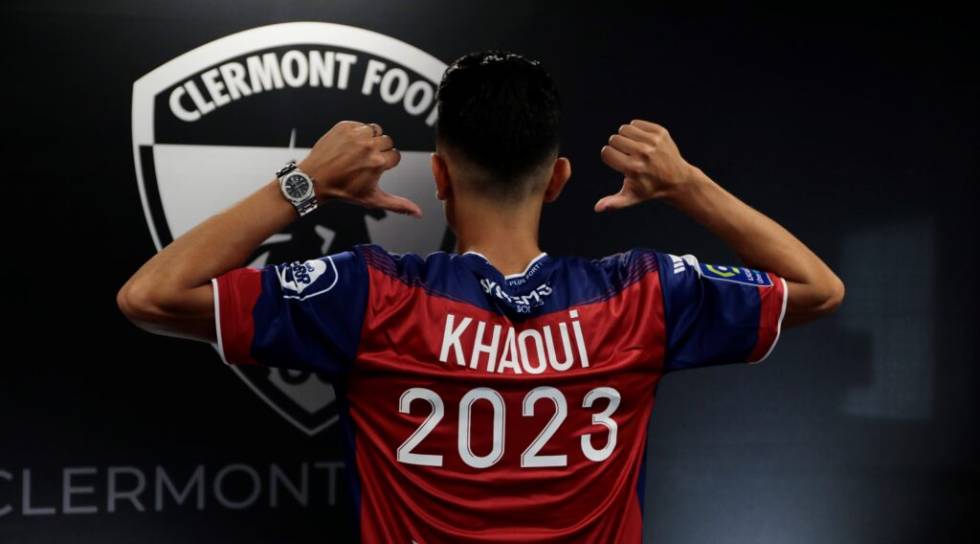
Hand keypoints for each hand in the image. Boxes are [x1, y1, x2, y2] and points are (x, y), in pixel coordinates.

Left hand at [298, 120, 422, 216]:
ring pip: (375, 130)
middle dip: (379, 150)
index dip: (386, 163)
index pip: (395, 155)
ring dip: (370, 139)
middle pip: (387, 141)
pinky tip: (348, 145)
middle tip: (364, 161)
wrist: (315, 180)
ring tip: (358, 151)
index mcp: (379, 162)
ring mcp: (356, 134)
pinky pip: (360, 124)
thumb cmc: (343, 191)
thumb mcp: (372, 199)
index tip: (373, 168)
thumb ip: (398, 205)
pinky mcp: (344, 126)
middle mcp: (369, 146)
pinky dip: (357, 132)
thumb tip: (418, 213)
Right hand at [595, 119, 698, 211]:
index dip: (609, 157)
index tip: (617, 162)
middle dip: (616, 146)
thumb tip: (597, 208)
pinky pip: (636, 123)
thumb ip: (613, 203)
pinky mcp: (660, 132)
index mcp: (633, 169)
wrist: (677, 179)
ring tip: (632, 147)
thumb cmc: (649, 189)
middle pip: (614, 139)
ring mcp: (652, 141)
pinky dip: (636, 130)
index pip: (606, 152)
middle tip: (627, 155)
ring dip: (625, 137)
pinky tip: (642, 141)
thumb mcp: (631, 197)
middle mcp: (643, 154)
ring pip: (624, 129)